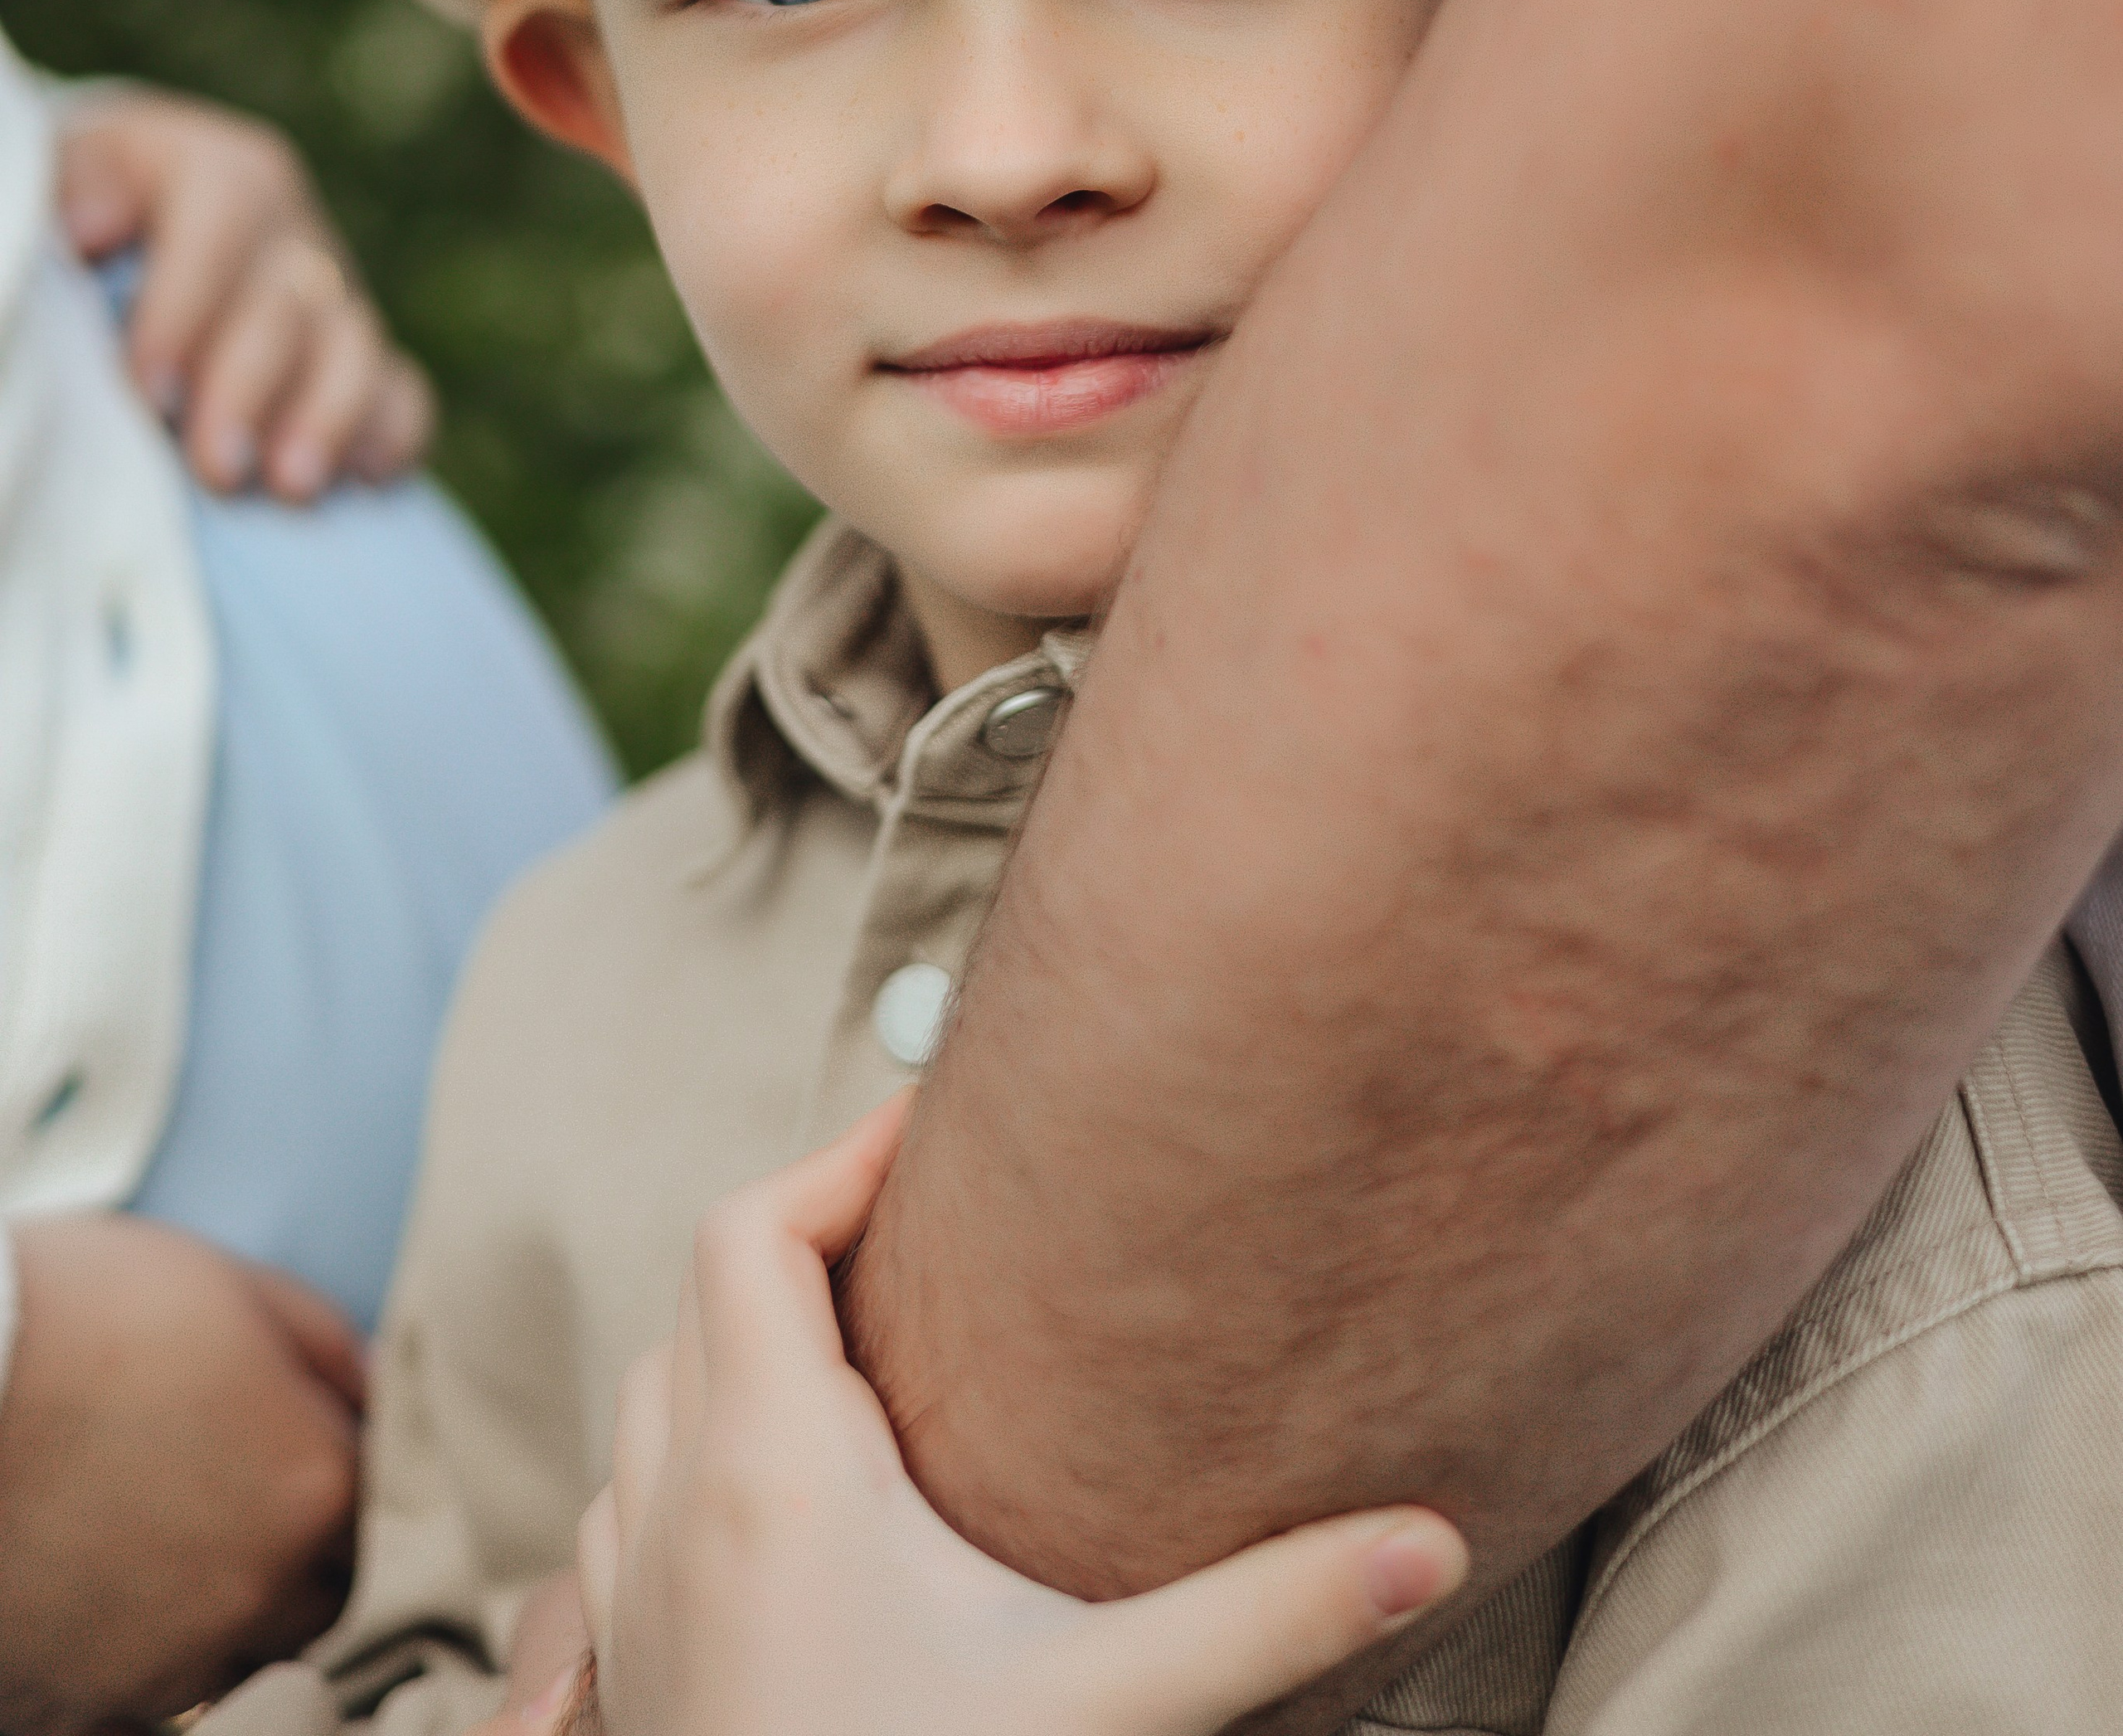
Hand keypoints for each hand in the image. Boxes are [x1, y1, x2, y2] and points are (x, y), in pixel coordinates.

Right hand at [0, 1213, 364, 1735]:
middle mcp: (258, 1593)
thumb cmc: (76, 1311)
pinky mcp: (82, 1709)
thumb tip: (379, 1392)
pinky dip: (144, 1657)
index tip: (304, 1444)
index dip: (347, 1466)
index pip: (383, 1499)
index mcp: (314, 1483)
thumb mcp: (228, 1284)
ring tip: (165, 1544)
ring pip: (242, 1656)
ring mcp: (168, 1662)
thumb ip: (324, 1348)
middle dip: (303, 1552)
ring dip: (227, 1614)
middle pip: (327, 1595)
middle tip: (236, 1494)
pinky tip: (109, 1595)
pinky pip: (150, 1701)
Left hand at [54, 86, 432, 496]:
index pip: (224, 213)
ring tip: (291, 485)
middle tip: (215, 467)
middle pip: (291, 298)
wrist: (124, 227)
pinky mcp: (357, 355)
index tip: (147, 388)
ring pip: (356, 347)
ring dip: (329, 418)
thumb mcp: (56, 178)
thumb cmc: (74, 219)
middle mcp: (287, 226)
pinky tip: (363, 476)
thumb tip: (88, 226)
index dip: (190, 303)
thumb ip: (67, 189)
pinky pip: (401, 390)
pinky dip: (390, 430)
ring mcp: (332, 292)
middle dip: (252, 388)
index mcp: (217, 168)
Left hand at [576, 1100, 1465, 1735]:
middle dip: (806, 1234)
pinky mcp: (628, 1669)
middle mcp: (678, 1507)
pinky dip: (690, 1446)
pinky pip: (626, 1494)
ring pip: (654, 1389)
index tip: (933, 1138)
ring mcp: (632, 1594)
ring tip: (867, 1343)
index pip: (754, 1232)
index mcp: (773, 1471)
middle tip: (925, 1230)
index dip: (837, 1157)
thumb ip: (1273, 1613)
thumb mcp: (1110, 1708)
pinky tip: (784, 1493)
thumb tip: (1432, 1543)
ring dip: (739, 1339)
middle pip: (705, 1289)